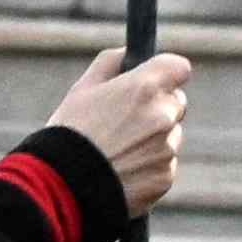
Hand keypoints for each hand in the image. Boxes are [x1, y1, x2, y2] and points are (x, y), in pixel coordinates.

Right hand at [49, 49, 194, 219]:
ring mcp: (166, 148)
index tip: (156, 80)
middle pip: (177, 102)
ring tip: (120, 150)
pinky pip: (165, 164)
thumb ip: (109, 64)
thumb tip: (127, 55)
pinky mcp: (165, 176)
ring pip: (172, 135)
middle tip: (128, 120)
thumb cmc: (68, 134)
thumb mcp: (81, 90)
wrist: (63, 187)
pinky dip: (150, 166)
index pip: (179, 67)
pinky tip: (123, 170)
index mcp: (143, 87)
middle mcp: (162, 115)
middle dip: (159, 106)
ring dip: (156, 138)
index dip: (167, 73)